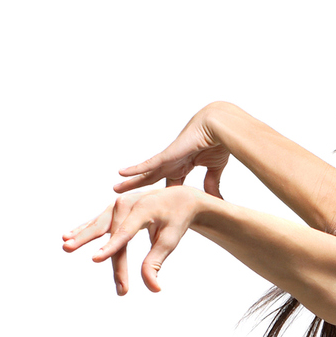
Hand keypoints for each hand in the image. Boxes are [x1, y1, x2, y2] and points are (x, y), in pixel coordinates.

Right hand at [61, 186, 205, 294]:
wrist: (178, 198)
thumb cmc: (176, 220)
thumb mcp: (170, 240)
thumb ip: (156, 262)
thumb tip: (153, 289)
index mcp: (142, 209)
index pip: (124, 233)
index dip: (110, 248)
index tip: (96, 259)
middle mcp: (126, 203)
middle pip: (107, 229)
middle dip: (90, 243)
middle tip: (71, 252)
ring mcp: (117, 204)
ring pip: (98, 225)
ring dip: (81, 236)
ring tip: (65, 245)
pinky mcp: (113, 209)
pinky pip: (96, 222)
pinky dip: (83, 229)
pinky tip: (67, 236)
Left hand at [114, 104, 232, 198]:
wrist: (219, 129)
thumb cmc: (218, 143)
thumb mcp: (214, 169)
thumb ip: (211, 183)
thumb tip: (213, 199)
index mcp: (185, 166)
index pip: (171, 185)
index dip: (164, 196)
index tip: (158, 207)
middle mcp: (174, 163)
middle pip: (153, 180)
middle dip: (141, 188)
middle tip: (128, 198)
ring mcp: (169, 159)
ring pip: (145, 173)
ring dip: (131, 181)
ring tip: (116, 188)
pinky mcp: (167, 156)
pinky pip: (148, 164)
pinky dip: (135, 169)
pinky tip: (121, 173)